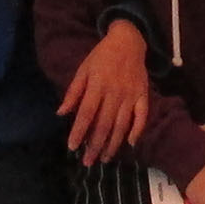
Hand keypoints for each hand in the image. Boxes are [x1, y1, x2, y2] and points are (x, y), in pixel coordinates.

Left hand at [59, 20, 152, 163]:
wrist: (128, 41)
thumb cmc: (101, 56)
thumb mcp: (83, 69)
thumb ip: (73, 92)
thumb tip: (61, 113)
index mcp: (97, 85)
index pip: (86, 113)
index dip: (79, 131)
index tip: (72, 147)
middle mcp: (114, 92)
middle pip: (104, 124)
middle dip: (95, 145)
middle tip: (88, 162)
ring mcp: (131, 95)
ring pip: (122, 124)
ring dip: (113, 143)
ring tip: (105, 158)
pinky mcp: (143, 95)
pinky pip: (142, 116)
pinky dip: (137, 130)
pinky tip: (130, 143)